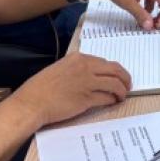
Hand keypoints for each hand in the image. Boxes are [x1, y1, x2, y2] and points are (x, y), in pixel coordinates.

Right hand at [11, 52, 132, 127]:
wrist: (32, 103)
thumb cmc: (40, 88)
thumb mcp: (59, 69)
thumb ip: (76, 69)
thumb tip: (91, 76)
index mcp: (78, 58)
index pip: (104, 61)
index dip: (113, 70)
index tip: (117, 76)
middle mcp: (85, 67)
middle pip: (115, 69)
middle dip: (125, 77)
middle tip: (127, 85)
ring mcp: (87, 83)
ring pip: (114, 83)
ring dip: (122, 90)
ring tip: (123, 95)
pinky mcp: (87, 99)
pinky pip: (107, 97)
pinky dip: (113, 99)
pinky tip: (113, 102)